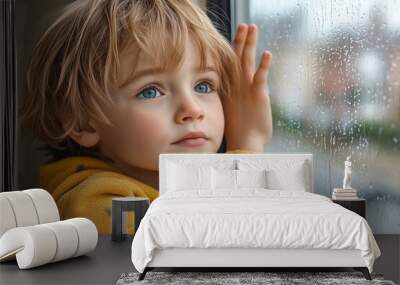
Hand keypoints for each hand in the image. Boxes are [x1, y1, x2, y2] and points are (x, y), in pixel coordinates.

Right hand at [222, 23, 272, 152]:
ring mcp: (245, 89)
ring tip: (251, 27)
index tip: (237, 35)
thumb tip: (240, 96)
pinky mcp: (258, 95)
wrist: (244, 143)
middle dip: (241, 40)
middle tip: (244, 25)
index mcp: (230, 88)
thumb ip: (238, 99)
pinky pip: (260, 76)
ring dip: (249, 44)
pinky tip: (267, 53)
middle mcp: (235, 85)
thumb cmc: (241, 129)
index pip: (230, 63)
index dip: (234, 48)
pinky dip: (264, 65)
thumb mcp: (236, 111)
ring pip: (246, 61)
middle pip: (237, 57)